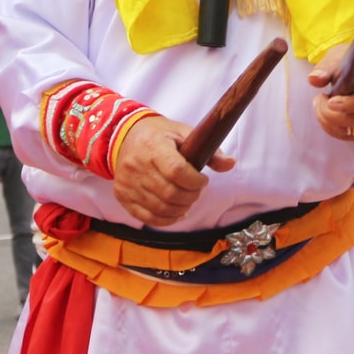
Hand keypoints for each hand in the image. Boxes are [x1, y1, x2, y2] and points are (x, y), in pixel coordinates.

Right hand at [112, 115, 230, 226]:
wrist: (124, 136)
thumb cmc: (159, 135)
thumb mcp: (184, 133)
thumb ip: (209, 151)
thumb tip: (231, 163)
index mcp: (152, 145)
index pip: (176, 171)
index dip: (195, 181)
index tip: (203, 180)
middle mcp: (136, 165)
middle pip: (170, 193)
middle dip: (191, 197)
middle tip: (196, 191)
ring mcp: (128, 183)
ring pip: (161, 209)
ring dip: (181, 209)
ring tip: (188, 200)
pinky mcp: (123, 196)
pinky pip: (148, 217)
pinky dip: (167, 220)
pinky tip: (177, 212)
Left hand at [309, 42, 353, 141]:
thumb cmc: (353, 64)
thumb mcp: (338, 58)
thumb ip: (325, 68)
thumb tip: (313, 79)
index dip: (348, 104)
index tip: (329, 101)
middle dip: (328, 114)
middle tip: (318, 99)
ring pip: (350, 132)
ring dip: (329, 122)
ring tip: (322, 105)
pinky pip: (352, 137)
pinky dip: (335, 130)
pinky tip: (330, 115)